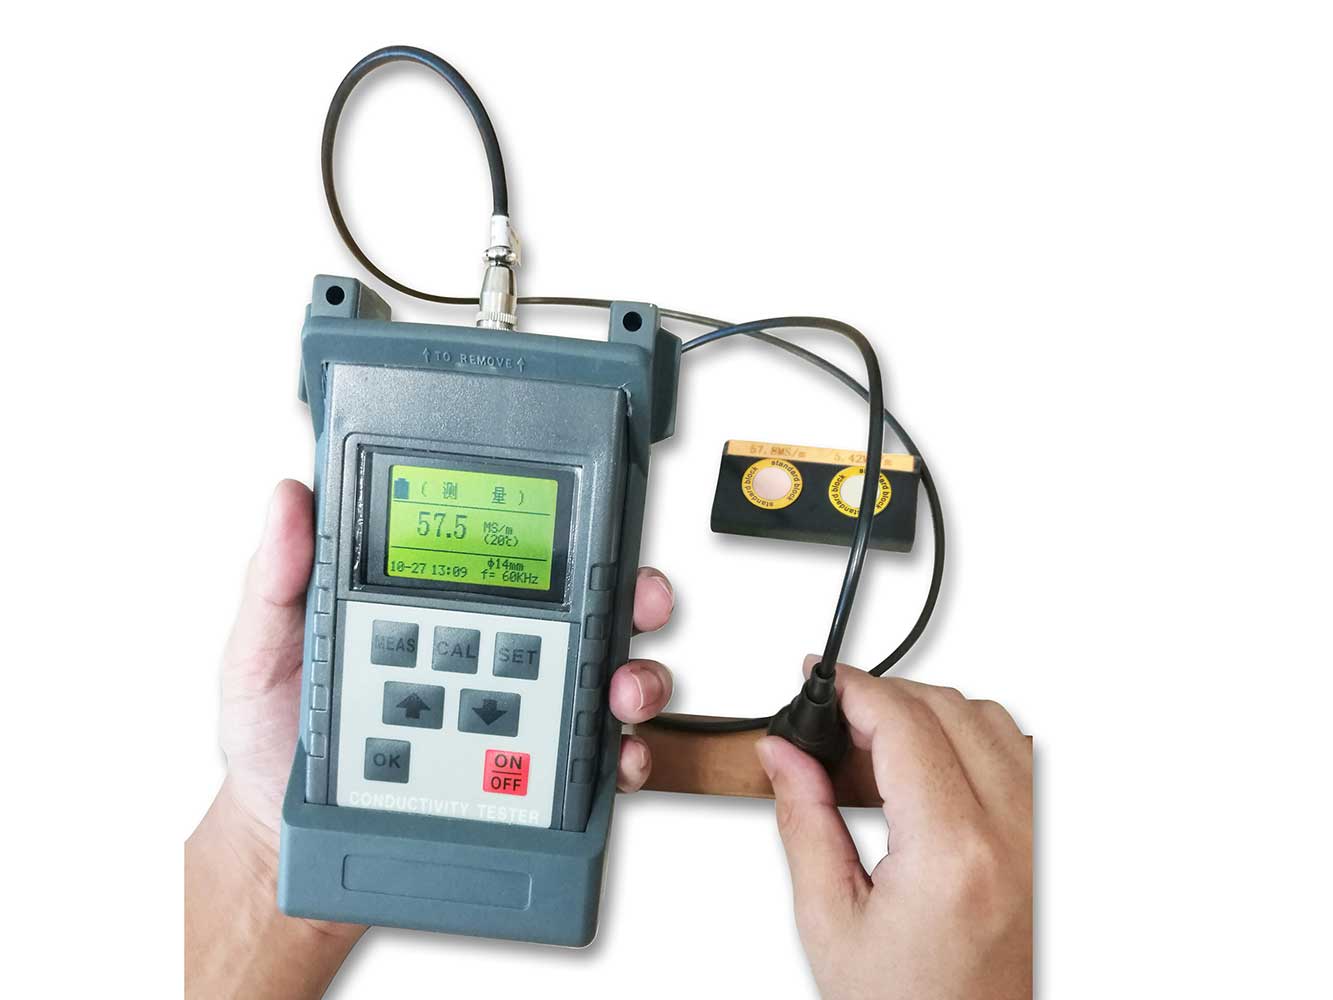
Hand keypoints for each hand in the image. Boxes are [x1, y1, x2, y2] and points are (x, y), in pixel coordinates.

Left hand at [219, 479, 674, 846]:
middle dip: (632, 597)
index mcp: (439, 609)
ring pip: (604, 680)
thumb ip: (278, 579)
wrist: (284, 836)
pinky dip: (623, 758)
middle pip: (584, 610)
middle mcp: (493, 653)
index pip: (509, 558)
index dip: (561, 532)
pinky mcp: (530, 779)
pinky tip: (616, 759)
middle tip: (639, 602)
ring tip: (623, 692)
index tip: (585, 520)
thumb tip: (289, 499)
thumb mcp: (262, 651)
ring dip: (636, 677)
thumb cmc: (275, 740)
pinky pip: (594, 765)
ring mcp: (517, 715)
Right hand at [756, 659, 1031, 999]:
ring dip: (934, 713)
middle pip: (950, 708)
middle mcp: (1014, 839)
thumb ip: (804, 822)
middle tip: (838, 720)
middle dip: (886, 698)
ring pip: (994, 720)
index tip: (822, 679)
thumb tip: (783, 753)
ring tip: (881, 745)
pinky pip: (1022, 756)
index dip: (855, 688)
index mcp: (952, 856)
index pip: (905, 725)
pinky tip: (933, 768)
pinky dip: (975, 740)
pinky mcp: (1051, 848)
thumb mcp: (831, 924)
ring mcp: (1042, 841)